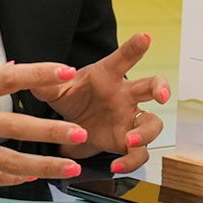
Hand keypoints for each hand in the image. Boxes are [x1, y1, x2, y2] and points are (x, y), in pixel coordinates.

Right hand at [0, 62, 94, 187]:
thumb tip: (13, 70)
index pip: (7, 78)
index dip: (38, 74)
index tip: (66, 72)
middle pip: (16, 127)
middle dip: (52, 132)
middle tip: (81, 134)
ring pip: (9, 160)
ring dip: (42, 165)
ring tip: (69, 168)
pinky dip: (14, 177)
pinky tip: (33, 176)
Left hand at [33, 32, 168, 172]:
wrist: (72, 127)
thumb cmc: (71, 99)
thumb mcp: (56, 91)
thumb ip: (47, 84)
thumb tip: (41, 74)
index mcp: (108, 76)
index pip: (123, 58)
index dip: (134, 47)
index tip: (144, 37)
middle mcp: (125, 95)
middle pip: (152, 86)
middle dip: (161, 87)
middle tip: (161, 95)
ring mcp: (130, 119)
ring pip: (153, 123)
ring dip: (147, 133)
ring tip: (130, 141)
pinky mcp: (127, 142)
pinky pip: (139, 153)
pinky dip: (131, 161)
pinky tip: (116, 165)